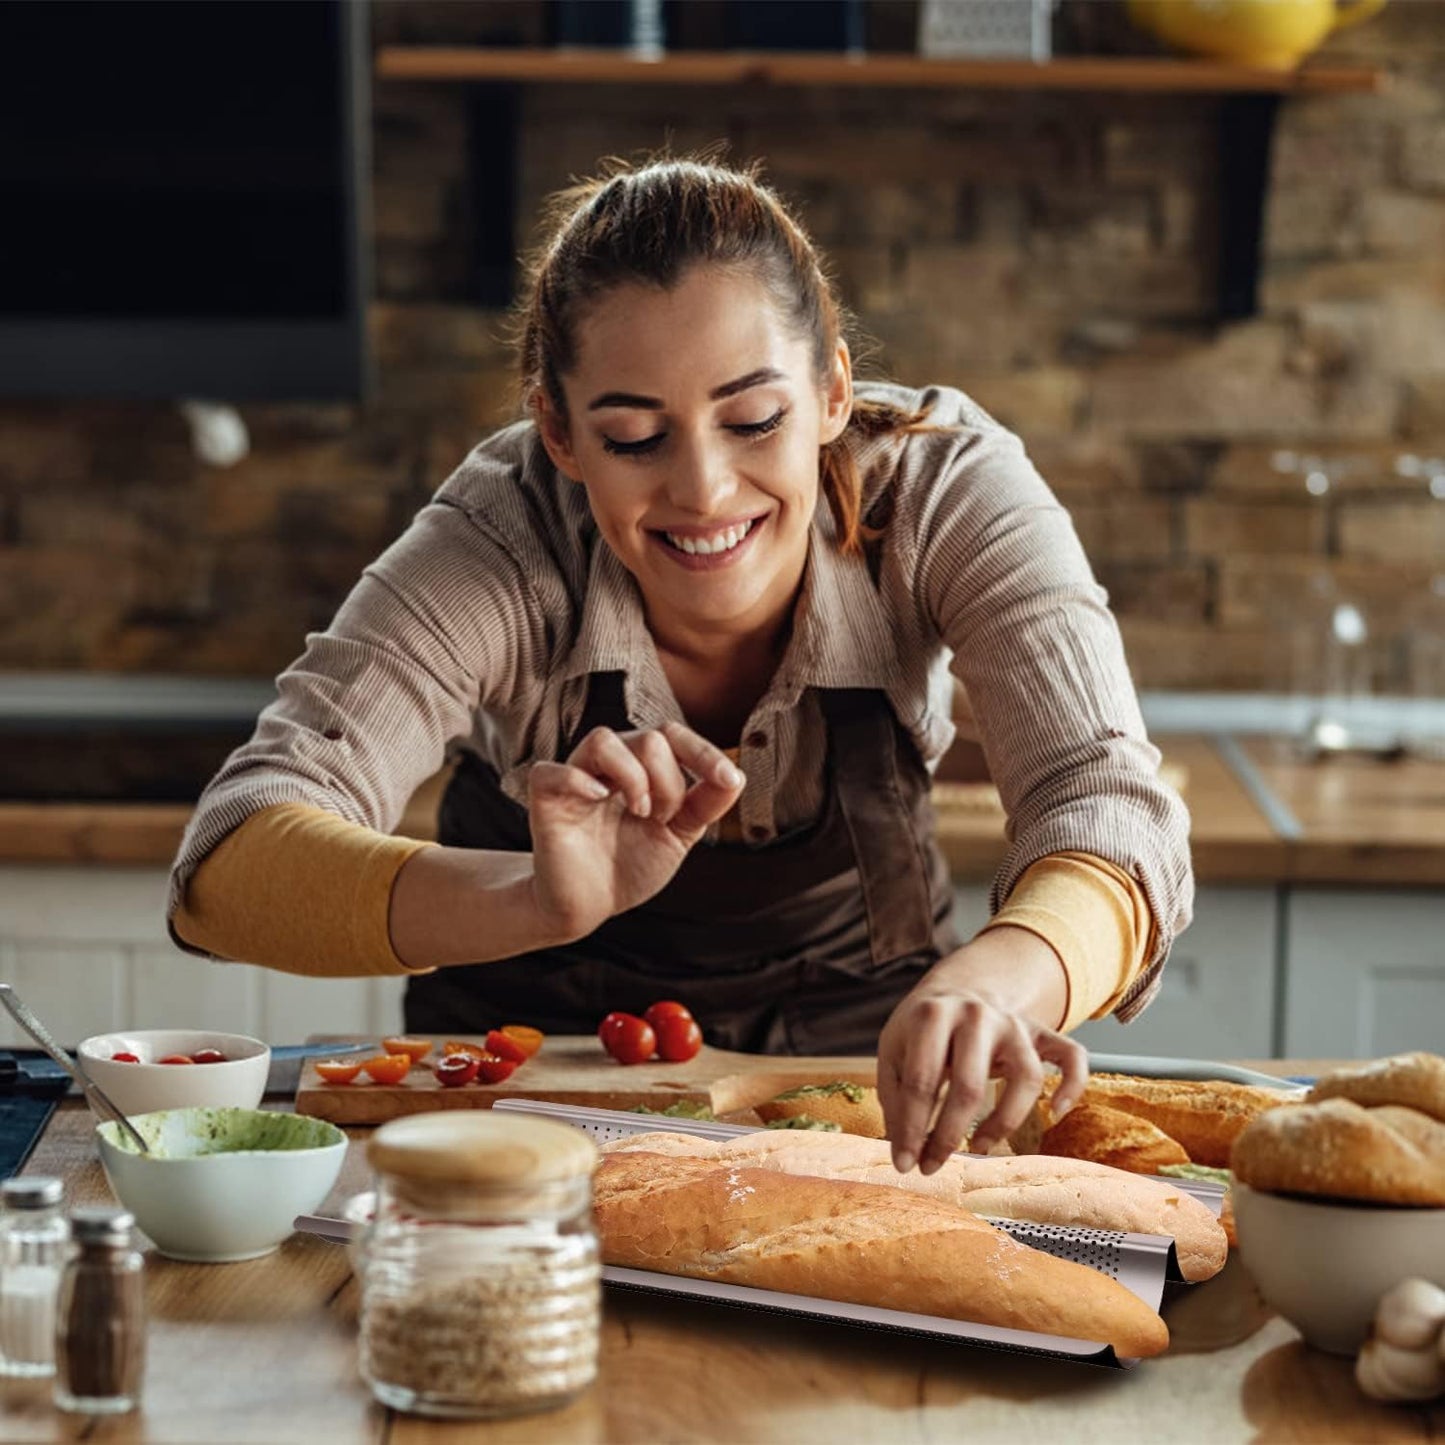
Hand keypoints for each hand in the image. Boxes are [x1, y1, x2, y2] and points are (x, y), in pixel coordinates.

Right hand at [527, 722, 744, 939]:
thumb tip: (736, 776)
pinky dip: (578, 781)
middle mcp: (609, 765)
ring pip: (603, 740)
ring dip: (632, 777)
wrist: (589, 906)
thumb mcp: (680, 835)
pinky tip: (598, 800)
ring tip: (639, 812)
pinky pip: (553, 771)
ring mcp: (576, 777)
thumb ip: (706, 804)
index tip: (726, 778)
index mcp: (642, 767)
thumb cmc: (630, 864)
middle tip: (661, 818)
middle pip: (647, 739)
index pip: (671, 735)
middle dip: (668, 782)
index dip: (702, 751)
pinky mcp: (545, 799)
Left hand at [876, 928, 1088, 1174]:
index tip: (904, 1162)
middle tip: (933, 1166)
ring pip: (1027, 1077)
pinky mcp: (1041, 1032)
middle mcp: (977, 1015)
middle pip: (969, 1085)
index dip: (910, 1127)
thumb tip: (905, 1150)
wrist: (958, 990)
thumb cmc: (922, 1030)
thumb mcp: (894, 1050)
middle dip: (947, 1135)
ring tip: (979, 1146)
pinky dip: (1072, 1085)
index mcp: (932, 1014)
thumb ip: (896, 1096)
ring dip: (1004, 1122)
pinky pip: (1071, 1056)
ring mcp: (1013, 1023)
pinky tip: (1054, 1114)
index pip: (921, 1080)